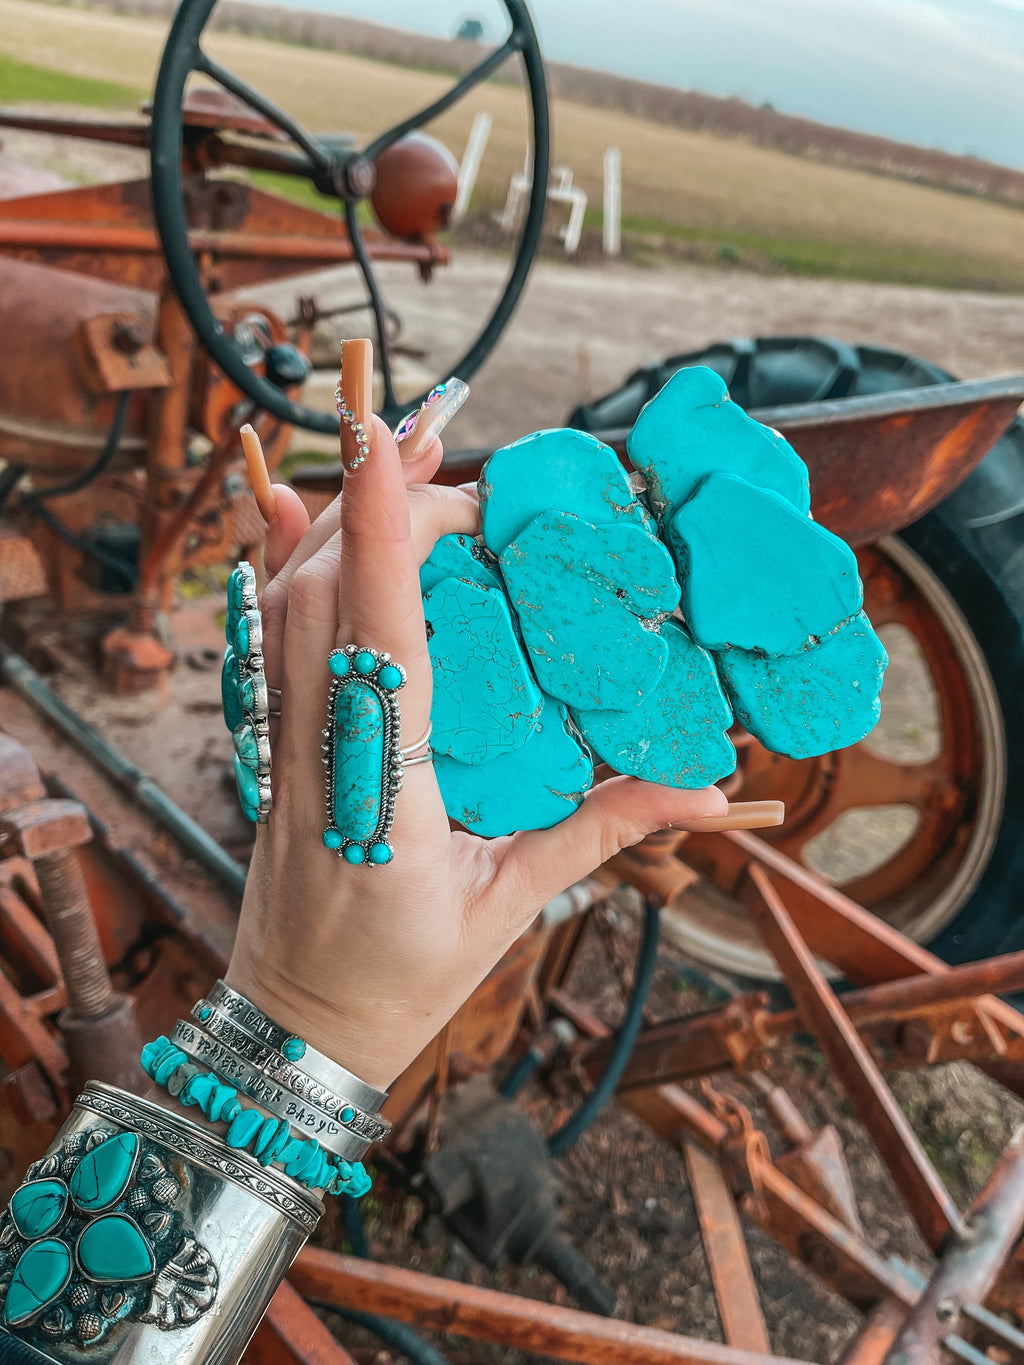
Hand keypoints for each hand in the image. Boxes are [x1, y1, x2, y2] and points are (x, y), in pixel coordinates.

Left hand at [227, 420, 727, 1088]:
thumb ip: (600, 835)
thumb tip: (703, 790)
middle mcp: (316, 754)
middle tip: (449, 454)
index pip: (376, 645)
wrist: (293, 1030)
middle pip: (320, 595)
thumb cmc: (397, 983)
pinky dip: (287, 563)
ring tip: (396, 456)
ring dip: (337, 520)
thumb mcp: (507, 909)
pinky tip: (302, 512)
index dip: (379, 538)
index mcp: (379, 797)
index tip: (382, 443)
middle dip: (377, 505)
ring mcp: (280, 746)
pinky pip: (270, 637)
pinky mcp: (275, 744)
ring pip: (284, 605)